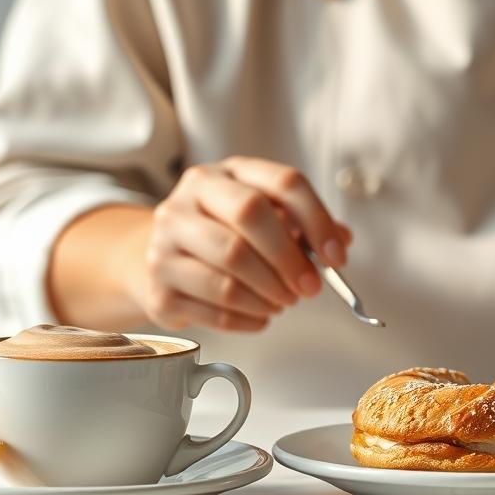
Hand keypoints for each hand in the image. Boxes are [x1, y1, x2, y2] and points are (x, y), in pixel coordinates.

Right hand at [136, 156, 351, 331]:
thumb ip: (301, 225)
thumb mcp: (258, 216)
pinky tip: (260, 316)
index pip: (282, 182)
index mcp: (222, 175)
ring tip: (282, 302)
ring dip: (270, 296)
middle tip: (309, 287)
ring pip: (231, 273)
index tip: (336, 256)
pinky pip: (217, 310)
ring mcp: (166, 244)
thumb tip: (340, 240)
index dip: (318, 220)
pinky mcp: (160, 288)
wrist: (155, 258)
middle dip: (290, 259)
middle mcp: (187, 200)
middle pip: (250, 217)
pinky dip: (250, 319)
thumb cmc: (216, 235)